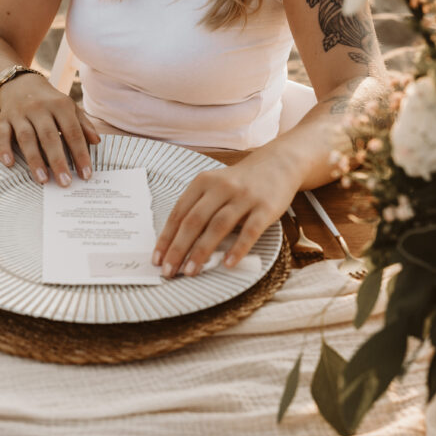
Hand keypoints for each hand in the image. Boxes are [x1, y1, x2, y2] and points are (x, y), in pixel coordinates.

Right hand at [0, 73, 99, 185]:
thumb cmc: (50, 102)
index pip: (72, 132)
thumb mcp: (69, 107)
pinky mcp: (4, 119)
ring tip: (43, 180)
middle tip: (65, 182)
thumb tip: (96, 141)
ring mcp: (20, 113)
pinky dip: (4, 149)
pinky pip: (2, 134)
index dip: (80, 154)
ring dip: (34, 160)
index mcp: (60, 105)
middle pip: (49, 137)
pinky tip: (9, 164)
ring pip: (26, 138)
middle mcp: (39, 108)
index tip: (86, 174)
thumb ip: (83, 124)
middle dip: (58, 161)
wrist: (21, 84)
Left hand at [152, 147, 299, 275]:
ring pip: (218, 226)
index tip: (157, 259)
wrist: (278, 163)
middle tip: (169, 271)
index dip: (166, 237)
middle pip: (194, 220)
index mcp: (203, 182)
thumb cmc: (240, 182)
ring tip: (190, 271)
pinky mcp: (265, 207)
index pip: (179, 213)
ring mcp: (244, 197)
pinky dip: (238, 248)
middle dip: (178, 248)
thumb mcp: (214, 186)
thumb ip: (199, 208)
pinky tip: (228, 264)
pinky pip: (250, 230)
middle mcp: (221, 187)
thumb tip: (178, 244)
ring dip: (202, 251)